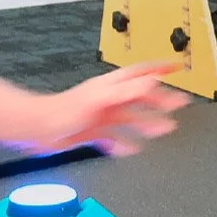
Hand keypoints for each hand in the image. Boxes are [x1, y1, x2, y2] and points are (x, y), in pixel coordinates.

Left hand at [27, 62, 186, 155]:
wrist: (37, 129)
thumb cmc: (62, 112)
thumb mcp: (100, 99)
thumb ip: (126, 91)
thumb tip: (151, 82)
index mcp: (110, 86)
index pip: (141, 72)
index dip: (160, 69)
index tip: (177, 67)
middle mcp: (107, 98)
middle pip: (140, 96)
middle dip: (161, 99)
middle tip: (179, 103)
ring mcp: (100, 115)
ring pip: (130, 117)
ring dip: (148, 122)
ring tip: (164, 128)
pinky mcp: (91, 131)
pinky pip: (113, 137)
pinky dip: (125, 142)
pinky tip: (132, 149)